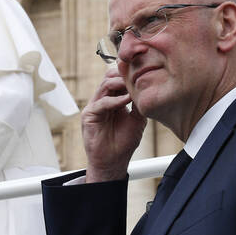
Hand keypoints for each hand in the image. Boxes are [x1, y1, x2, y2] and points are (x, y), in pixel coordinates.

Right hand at [82, 67, 146, 182]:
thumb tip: (146, 89)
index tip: (143, 72)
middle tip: (137, 76)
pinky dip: (115, 100)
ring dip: (120, 84)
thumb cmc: (124, 143)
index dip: (128, 75)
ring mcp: (95, 107)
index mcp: (113, 100)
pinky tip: (126, 100)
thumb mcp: (137, 120)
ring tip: (132, 87)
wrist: (113, 162)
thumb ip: (139, 104)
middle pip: (109, 78)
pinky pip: (101, 102)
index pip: (118, 79)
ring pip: (104, 86)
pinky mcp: (89, 115)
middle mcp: (103, 101)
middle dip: (123, 75)